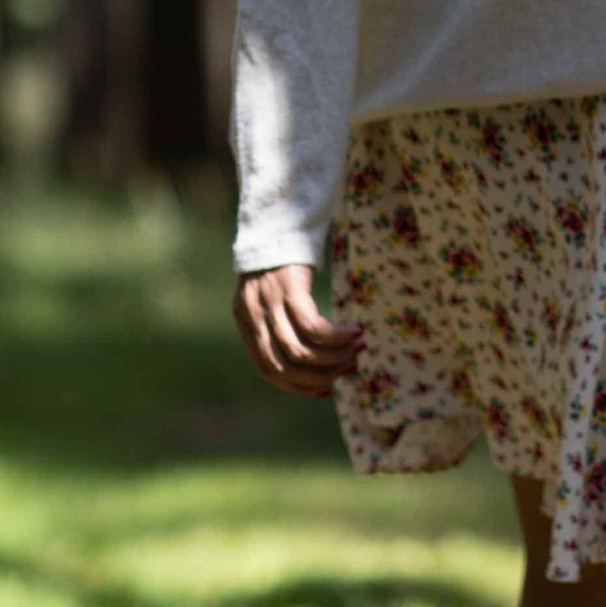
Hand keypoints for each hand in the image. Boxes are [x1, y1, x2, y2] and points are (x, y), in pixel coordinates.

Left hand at [234, 263, 364, 397]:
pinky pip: (313, 327)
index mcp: (247, 323)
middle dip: (320, 375)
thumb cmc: (280, 259)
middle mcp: (254, 317)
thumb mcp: (271, 294)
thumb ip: (279, 322)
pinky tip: (355, 332)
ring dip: (333, 358)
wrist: (277, 218)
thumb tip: (309, 357)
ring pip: (300, 351)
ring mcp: (270, 304)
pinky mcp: (289, 289)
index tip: (326, 388)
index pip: (268, 371)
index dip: (298, 386)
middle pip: (284, 366)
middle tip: (351, 369)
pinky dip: (336, 337)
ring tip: (358, 349)